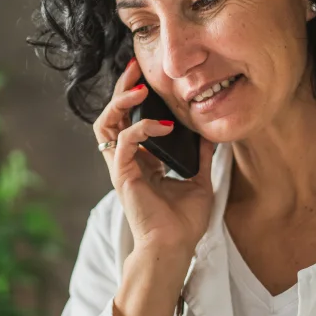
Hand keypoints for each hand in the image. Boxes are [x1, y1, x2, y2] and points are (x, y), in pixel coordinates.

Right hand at [93, 58, 215, 256]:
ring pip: (105, 124)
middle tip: (134, 68)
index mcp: (142, 162)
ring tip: (138, 88)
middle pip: (112, 116)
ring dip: (119, 102)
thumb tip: (210, 135)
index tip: (147, 77)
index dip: (135, 98)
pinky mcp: (123, 175)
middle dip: (121, 89)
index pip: (130, 121)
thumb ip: (201, 157)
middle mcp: (127, 161)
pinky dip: (141, 128)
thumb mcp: (199, 182)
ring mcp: (122, 167)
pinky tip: (163, 125)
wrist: (175, 247)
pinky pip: (124, 141)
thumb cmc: (182, 223)